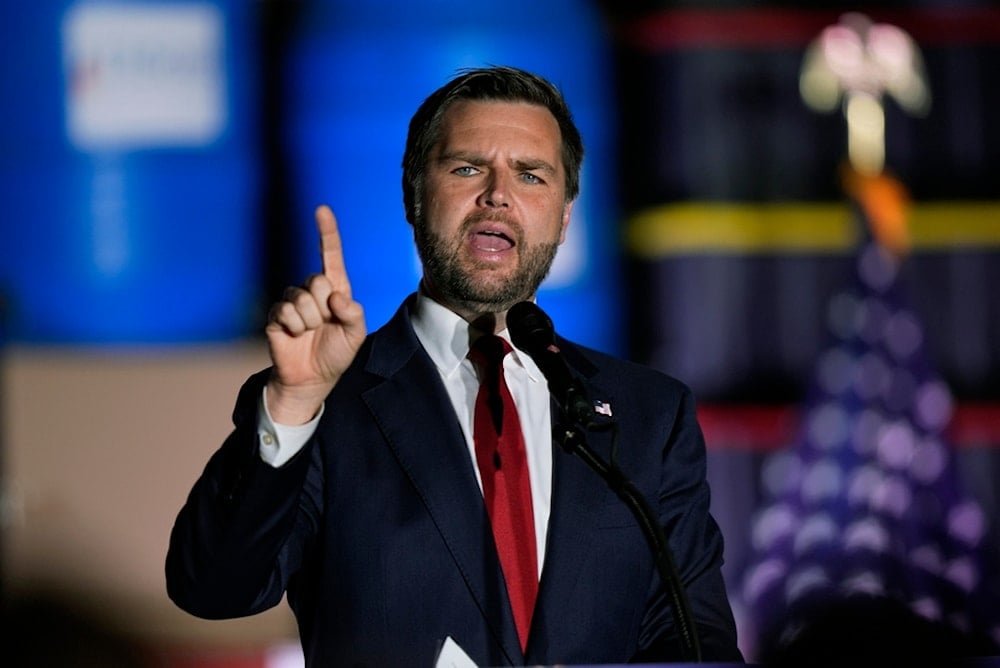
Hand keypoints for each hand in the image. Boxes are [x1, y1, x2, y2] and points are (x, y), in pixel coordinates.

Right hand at [265, 205, 366, 423]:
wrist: (312, 379)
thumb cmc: (336, 353)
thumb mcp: (355, 334)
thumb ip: (354, 313)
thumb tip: (334, 296)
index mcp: (335, 290)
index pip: (331, 256)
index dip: (327, 233)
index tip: (322, 209)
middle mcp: (312, 291)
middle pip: (316, 280)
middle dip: (323, 306)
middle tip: (324, 324)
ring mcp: (292, 302)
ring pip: (301, 297)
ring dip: (309, 320)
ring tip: (309, 333)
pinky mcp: (276, 315)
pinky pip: (285, 312)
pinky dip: (294, 327)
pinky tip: (295, 336)